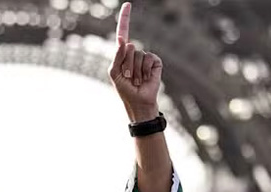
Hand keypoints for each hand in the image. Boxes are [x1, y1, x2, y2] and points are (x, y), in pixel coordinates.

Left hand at [108, 3, 162, 121]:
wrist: (139, 102)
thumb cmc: (124, 89)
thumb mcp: (115, 73)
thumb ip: (117, 56)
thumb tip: (124, 40)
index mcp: (123, 54)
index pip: (123, 33)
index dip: (125, 19)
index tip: (127, 4)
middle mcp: (134, 53)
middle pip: (129, 48)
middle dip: (126, 64)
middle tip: (128, 77)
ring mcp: (145, 57)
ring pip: (138, 55)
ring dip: (135, 71)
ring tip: (136, 80)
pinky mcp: (155, 62)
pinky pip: (149, 59)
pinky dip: (146, 70)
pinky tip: (146, 78)